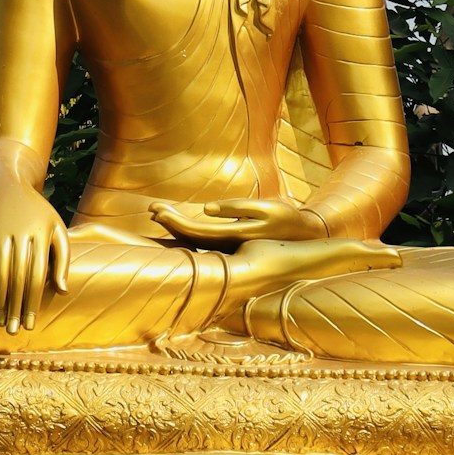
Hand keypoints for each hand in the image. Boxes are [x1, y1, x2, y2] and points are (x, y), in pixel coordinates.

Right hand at [0, 182, 69, 332]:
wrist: (7, 185)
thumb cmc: (38, 213)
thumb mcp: (57, 229)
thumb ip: (63, 259)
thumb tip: (62, 291)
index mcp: (42, 232)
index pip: (38, 274)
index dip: (34, 301)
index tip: (31, 323)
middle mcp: (20, 232)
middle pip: (18, 277)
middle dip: (16, 307)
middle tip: (15, 331)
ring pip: (0, 274)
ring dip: (1, 302)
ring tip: (3, 323)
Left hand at [149, 196, 325, 244]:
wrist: (301, 236)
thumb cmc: (284, 218)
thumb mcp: (264, 208)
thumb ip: (236, 208)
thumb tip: (206, 208)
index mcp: (232, 236)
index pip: (194, 231)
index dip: (174, 222)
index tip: (157, 210)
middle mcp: (226, 246)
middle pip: (190, 237)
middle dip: (170, 222)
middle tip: (151, 209)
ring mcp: (227, 247)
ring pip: (194, 239)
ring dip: (176, 226)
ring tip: (158, 212)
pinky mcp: (230, 244)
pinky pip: (202, 238)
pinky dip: (187, 229)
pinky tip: (178, 222)